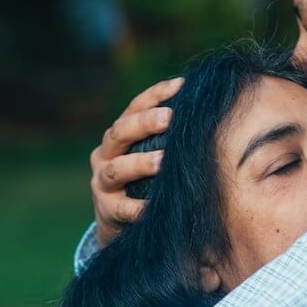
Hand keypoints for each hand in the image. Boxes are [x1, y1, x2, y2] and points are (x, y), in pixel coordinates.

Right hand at [89, 76, 183, 246]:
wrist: (116, 222)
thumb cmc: (142, 180)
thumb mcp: (148, 154)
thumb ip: (166, 136)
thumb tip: (204, 107)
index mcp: (118, 136)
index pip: (133, 108)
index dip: (155, 95)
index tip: (181, 85)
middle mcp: (105, 155)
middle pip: (120, 133)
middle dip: (145, 123)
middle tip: (170, 117)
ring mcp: (103, 182)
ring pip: (118, 168)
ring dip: (141, 163)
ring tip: (163, 161)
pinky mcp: (106, 210)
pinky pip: (122, 208)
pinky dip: (138, 207)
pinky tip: (153, 205)